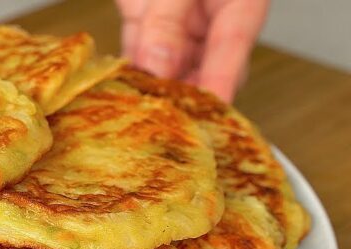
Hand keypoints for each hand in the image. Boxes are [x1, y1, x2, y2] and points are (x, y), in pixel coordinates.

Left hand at [116, 0, 269, 101]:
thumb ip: (168, 17)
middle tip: (168, 126)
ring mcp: (178, 20)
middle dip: (185, 98)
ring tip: (140, 116)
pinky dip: (131, 72)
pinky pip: (140, 52)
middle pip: (202, 67)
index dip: (220, 85)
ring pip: (169, 65)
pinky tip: (121, 91)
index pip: (231, 51)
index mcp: (238, 2)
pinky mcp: (145, 18)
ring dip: (154, 90)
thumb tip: (158, 64)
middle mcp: (210, 16)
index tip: (209, 114)